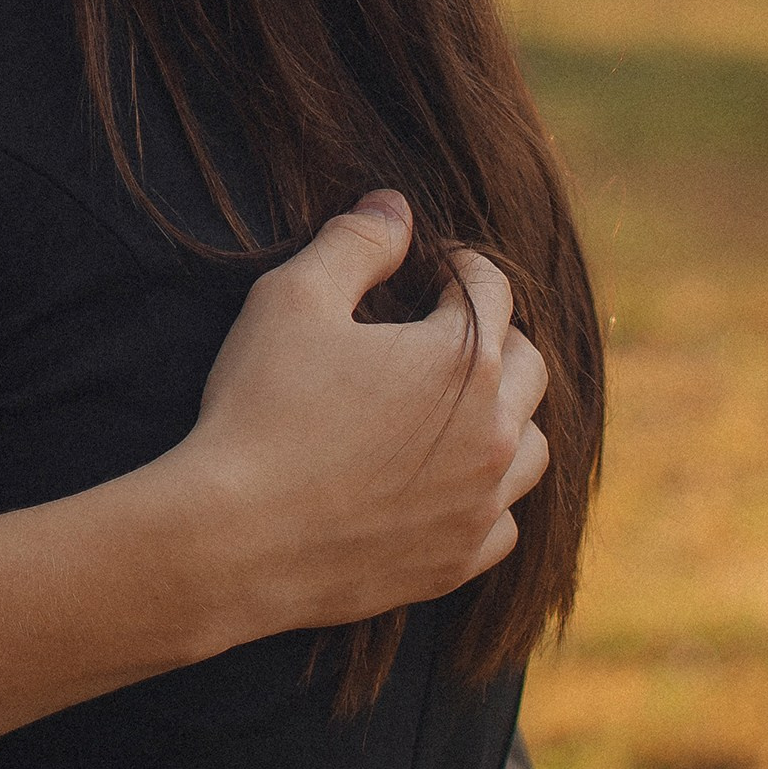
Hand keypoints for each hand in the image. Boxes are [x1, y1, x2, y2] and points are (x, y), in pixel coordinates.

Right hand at [186, 192, 549, 639]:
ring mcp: (480, 505)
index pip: (491, 288)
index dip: (458, 267)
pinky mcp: (457, 562)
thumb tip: (395, 206)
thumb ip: (356, 242)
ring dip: (504, 415)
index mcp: (463, 359)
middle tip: (438, 328)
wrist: (236, 537)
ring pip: (530, 447)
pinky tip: (445, 480)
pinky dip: (486, 493)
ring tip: (454, 404)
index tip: (428, 268)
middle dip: (494, 335)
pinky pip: (503, 521)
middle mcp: (491, 434)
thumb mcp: (294, 297)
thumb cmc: (262, 407)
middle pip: (530, 365)